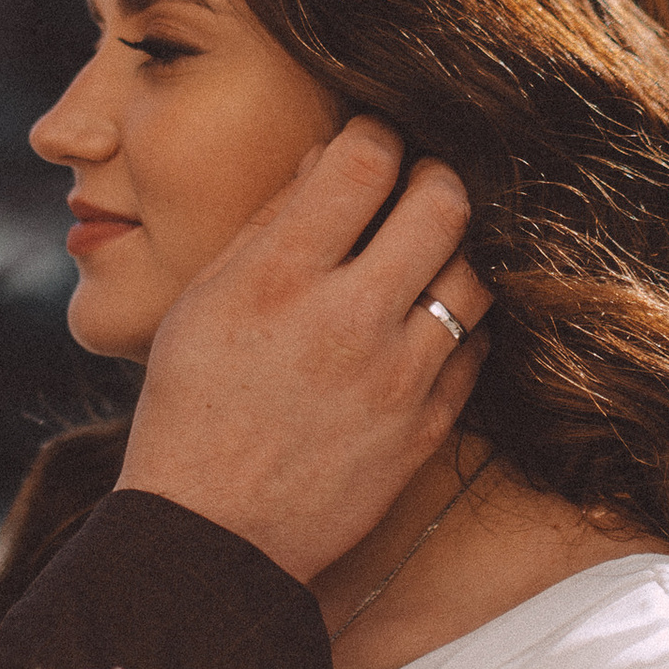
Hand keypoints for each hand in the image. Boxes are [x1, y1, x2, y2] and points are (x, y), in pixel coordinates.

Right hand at [117, 119, 490, 581]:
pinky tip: (425, 323)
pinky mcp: (426, 427)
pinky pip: (477, 348)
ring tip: (424, 257)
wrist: (210, 535)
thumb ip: (270, 224)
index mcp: (279, 277)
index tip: (374, 140)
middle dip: (434, 176)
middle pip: (443, 202)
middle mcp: (347, 319)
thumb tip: (326, 159)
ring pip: (475, 274)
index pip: (365, 161)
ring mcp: (397, 378)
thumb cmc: (191, 410)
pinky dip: (459, 324)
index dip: (378, 133)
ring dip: (455, 251)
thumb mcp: (203, 301)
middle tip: (415, 186)